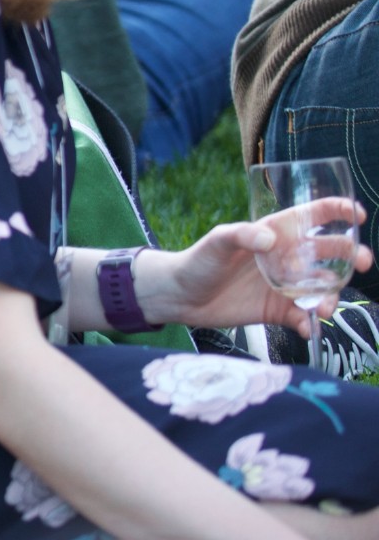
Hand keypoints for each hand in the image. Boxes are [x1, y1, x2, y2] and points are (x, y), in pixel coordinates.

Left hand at [149, 199, 369, 337]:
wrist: (180, 297)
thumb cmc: (197, 261)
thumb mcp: (216, 242)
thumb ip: (240, 235)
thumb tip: (268, 239)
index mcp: (275, 233)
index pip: (312, 217)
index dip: (338, 211)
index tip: (358, 214)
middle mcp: (287, 258)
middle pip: (330, 254)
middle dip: (351, 255)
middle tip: (362, 262)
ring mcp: (286, 285)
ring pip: (322, 289)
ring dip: (332, 297)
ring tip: (325, 308)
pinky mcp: (279, 310)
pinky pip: (304, 317)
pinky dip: (309, 323)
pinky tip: (306, 328)